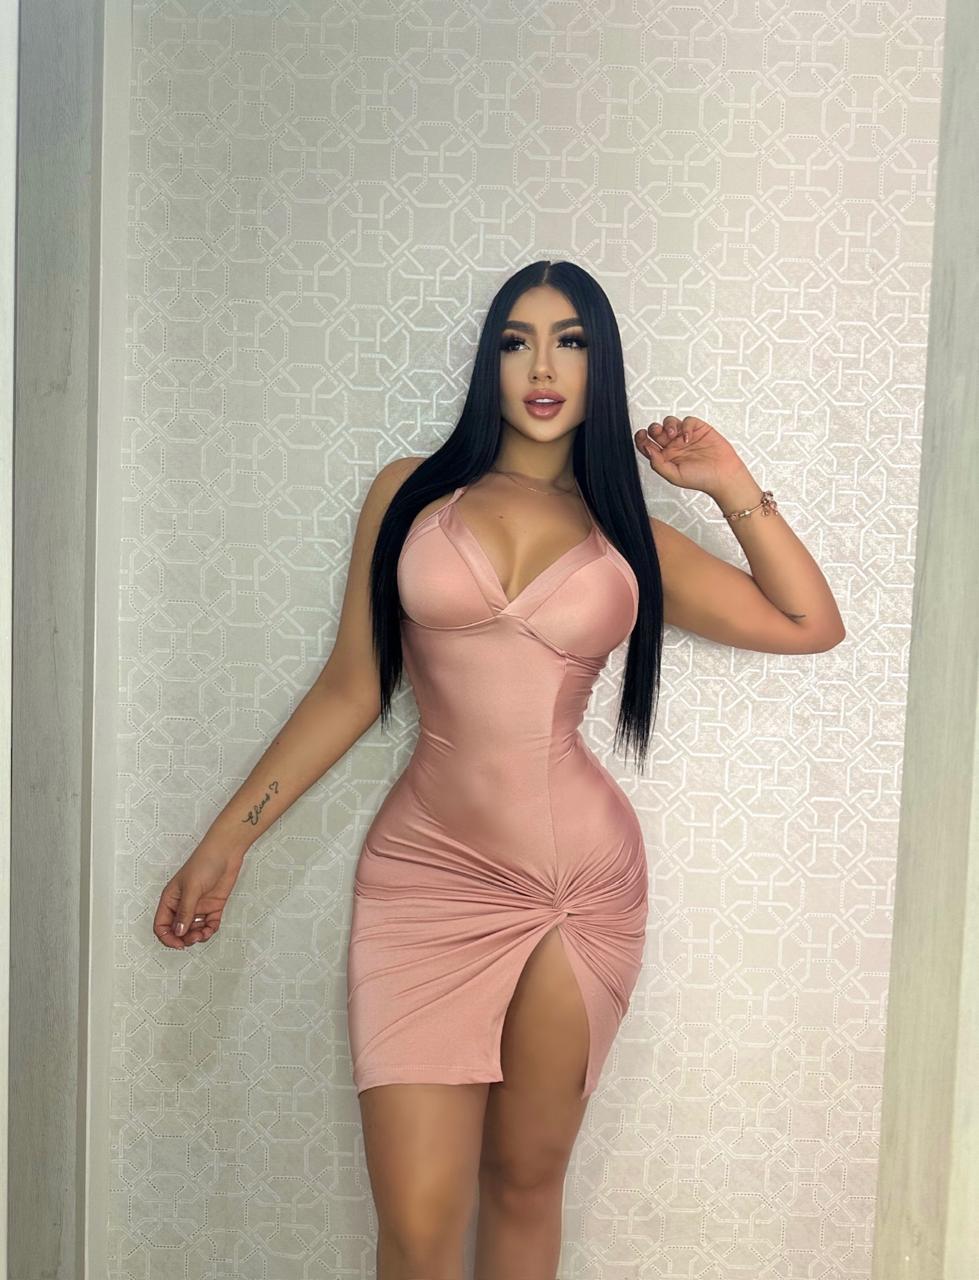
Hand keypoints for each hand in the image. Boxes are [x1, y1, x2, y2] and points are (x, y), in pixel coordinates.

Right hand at [153, 844, 244, 949]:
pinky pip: (209, 925)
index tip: (178, 944)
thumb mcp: (191, 888)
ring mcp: (198, 907)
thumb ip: (185, 911)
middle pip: (178, 931)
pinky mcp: (212, 907)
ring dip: (198, 936)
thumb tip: (179, 931)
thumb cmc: (205, 862)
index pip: (162, 925)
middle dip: (185, 938)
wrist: (227, 853)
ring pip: (194, 930)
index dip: (168, 937)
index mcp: (171, 899)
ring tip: (204, 933)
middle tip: (194, 938)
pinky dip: (210, 930)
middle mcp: (183, 905)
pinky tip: (211, 928)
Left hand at [634, 415, 748, 496]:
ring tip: (673, 434)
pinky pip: (688, 421)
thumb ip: (658, 464)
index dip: (641, 438)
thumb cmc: (701, 479)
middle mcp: (674, 446)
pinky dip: (686, 426)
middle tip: (657, 432)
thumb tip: (647, 449)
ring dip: (668, 425)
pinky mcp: (698, 430)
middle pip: (657, 431)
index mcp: (665, 457)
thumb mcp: (674, 476)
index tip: (641, 435)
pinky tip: (688, 437)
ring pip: (670, 422)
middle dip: (653, 429)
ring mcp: (685, 437)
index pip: (647, 444)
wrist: (723, 476)